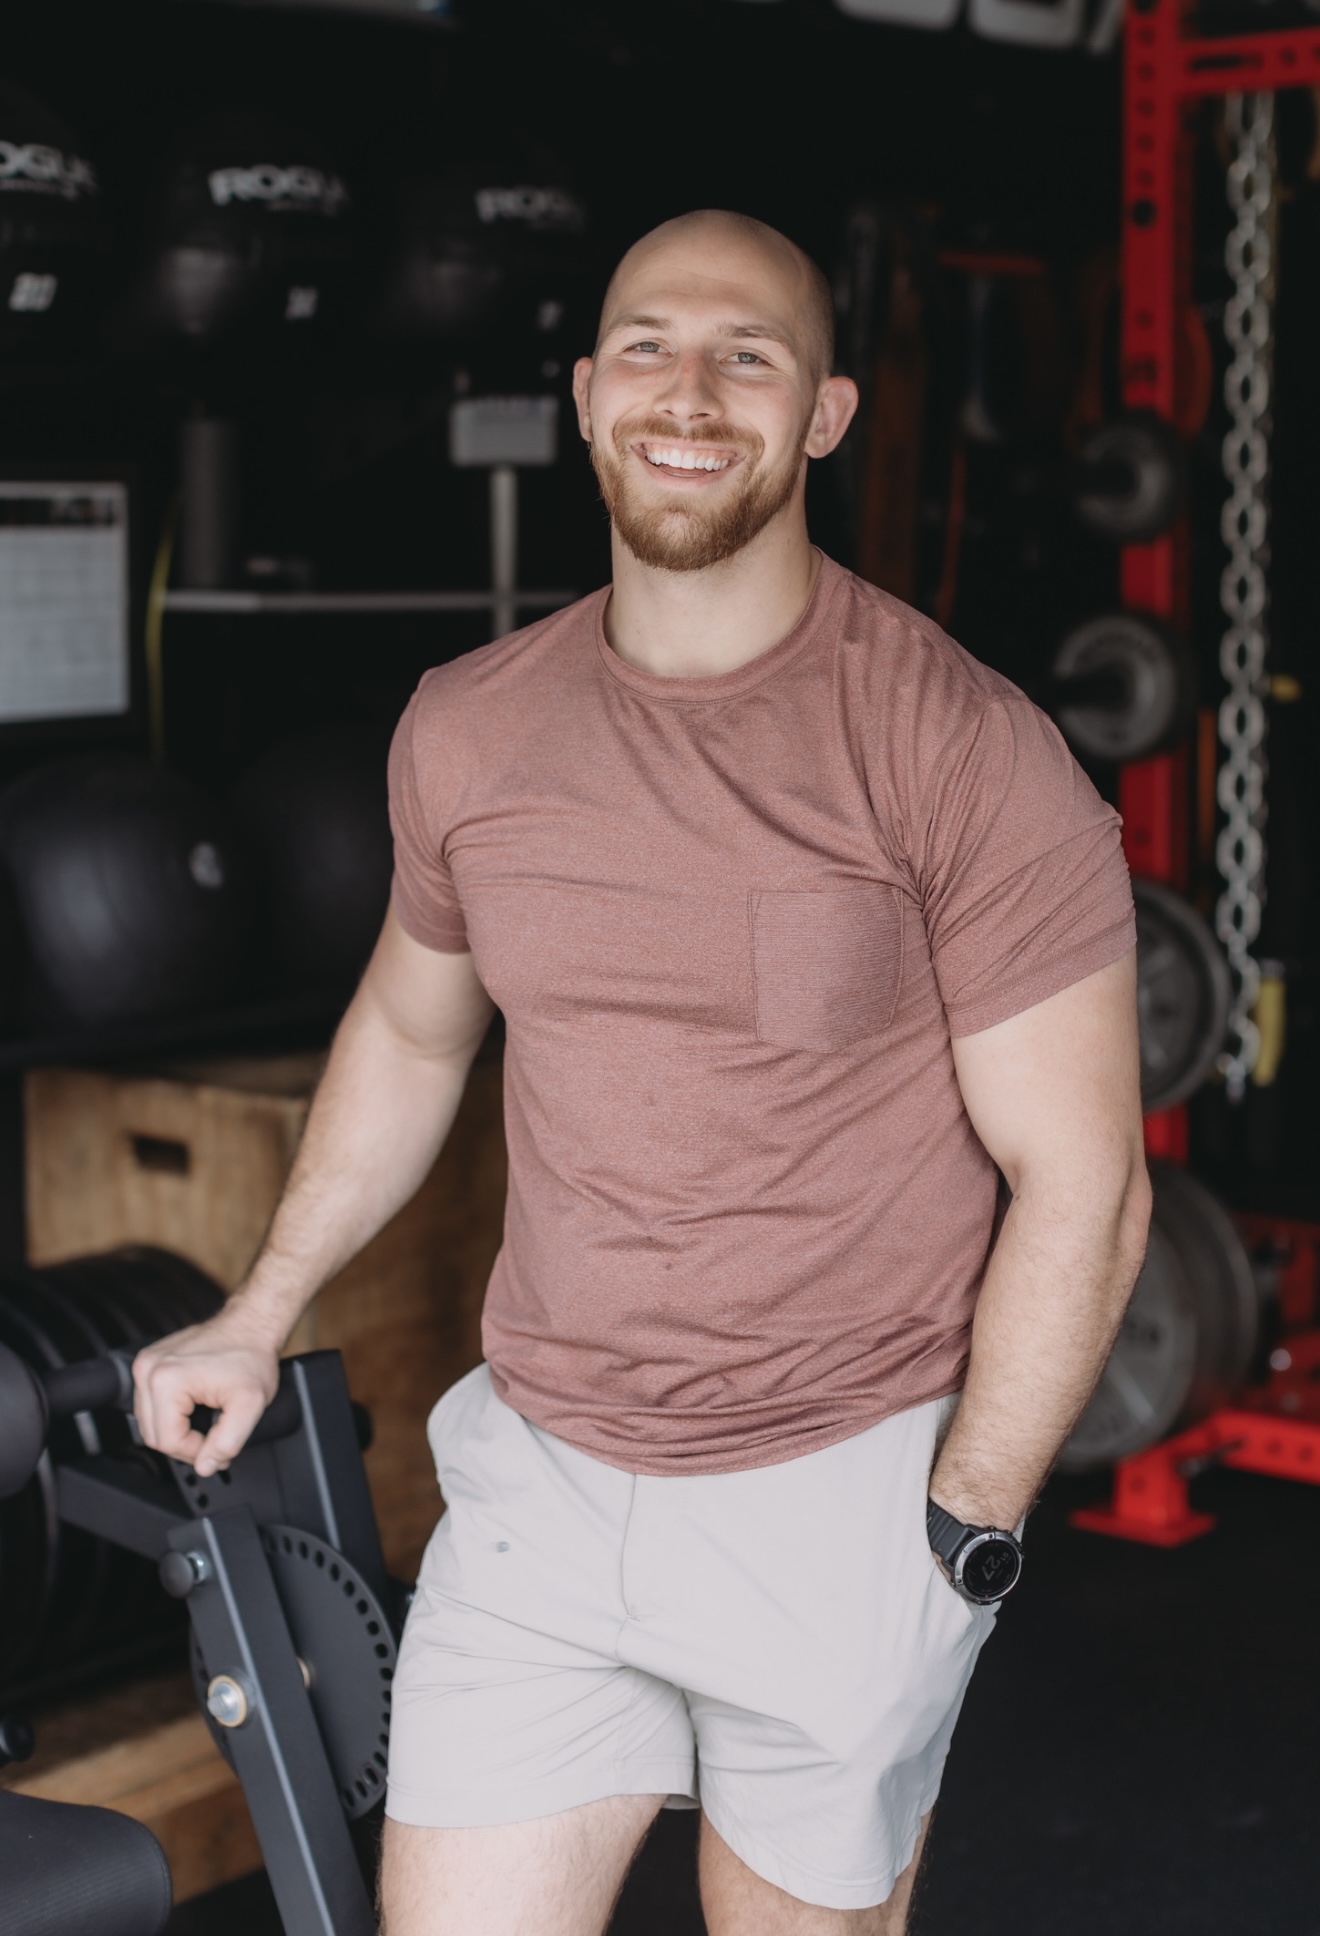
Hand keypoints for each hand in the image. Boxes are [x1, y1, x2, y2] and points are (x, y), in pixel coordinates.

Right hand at [133, 1309, 280, 1476]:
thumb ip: (227, 1442)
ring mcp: (146, 1364)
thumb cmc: (251, 1356)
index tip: (218, 1445)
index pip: (167, 1441)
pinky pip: (151, 1405)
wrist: (250, 1326)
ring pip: (150, 1423)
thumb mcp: (250, 1405)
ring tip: (206, 1421)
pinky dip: (171, 1415)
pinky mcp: (150, 1363)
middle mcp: (148, 1369)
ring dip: (177, 1430)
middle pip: (154, 1435)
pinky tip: (193, 1408)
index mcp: (165, 1380)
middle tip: (214, 1438)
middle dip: (186, 1444)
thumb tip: (205, 1465)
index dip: (196, 1452)